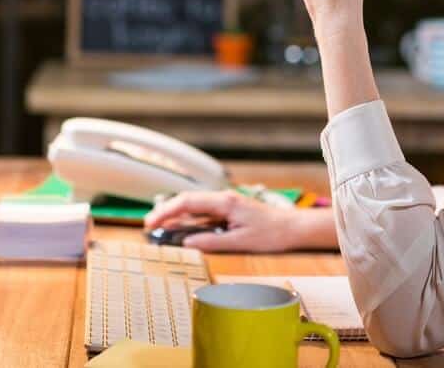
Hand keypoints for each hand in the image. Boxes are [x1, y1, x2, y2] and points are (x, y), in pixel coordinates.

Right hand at [144, 190, 317, 252]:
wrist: (293, 228)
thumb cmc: (272, 233)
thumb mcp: (241, 242)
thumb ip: (213, 242)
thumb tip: (188, 244)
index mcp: (224, 202)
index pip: (187, 202)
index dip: (166, 211)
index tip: (152, 222)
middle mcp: (223, 199)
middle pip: (187, 201)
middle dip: (166, 212)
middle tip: (150, 227)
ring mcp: (225, 204)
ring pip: (194, 206)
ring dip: (176, 216)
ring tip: (160, 229)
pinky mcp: (229, 211)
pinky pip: (203, 213)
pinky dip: (189, 220)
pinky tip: (182, 230)